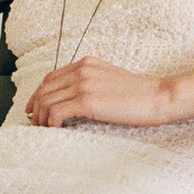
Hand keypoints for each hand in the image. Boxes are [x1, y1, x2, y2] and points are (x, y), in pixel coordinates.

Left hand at [26, 57, 173, 127]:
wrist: (159, 97)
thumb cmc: (140, 94)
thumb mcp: (111, 79)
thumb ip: (91, 82)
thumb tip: (73, 98)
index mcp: (86, 63)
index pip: (51, 77)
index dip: (38, 94)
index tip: (34, 108)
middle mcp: (82, 70)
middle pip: (45, 89)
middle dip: (36, 108)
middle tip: (36, 123)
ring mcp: (83, 84)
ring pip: (46, 101)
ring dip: (41, 118)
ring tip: (45, 130)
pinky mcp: (87, 100)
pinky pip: (56, 112)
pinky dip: (51, 123)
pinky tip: (56, 130)